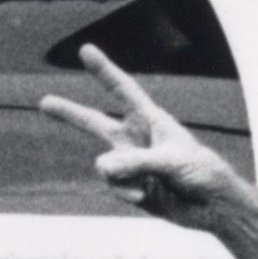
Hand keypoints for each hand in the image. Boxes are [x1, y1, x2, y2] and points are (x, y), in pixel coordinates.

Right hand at [38, 46, 238, 223]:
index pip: (122, 90)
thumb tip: (101, 167)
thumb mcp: (171, 161)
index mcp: (150, 121)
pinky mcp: (131, 188)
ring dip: (120, 176)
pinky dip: (127, 193)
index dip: (103, 70)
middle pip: (94, 123)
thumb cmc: (202, 173)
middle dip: (69, 113)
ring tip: (146, 185)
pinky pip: (114, 187)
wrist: (213, 207)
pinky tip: (147, 197)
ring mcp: (131, 165)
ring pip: (104, 166)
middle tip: (44, 102)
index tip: (85, 50)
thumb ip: (136, 162)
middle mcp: (136, 140)